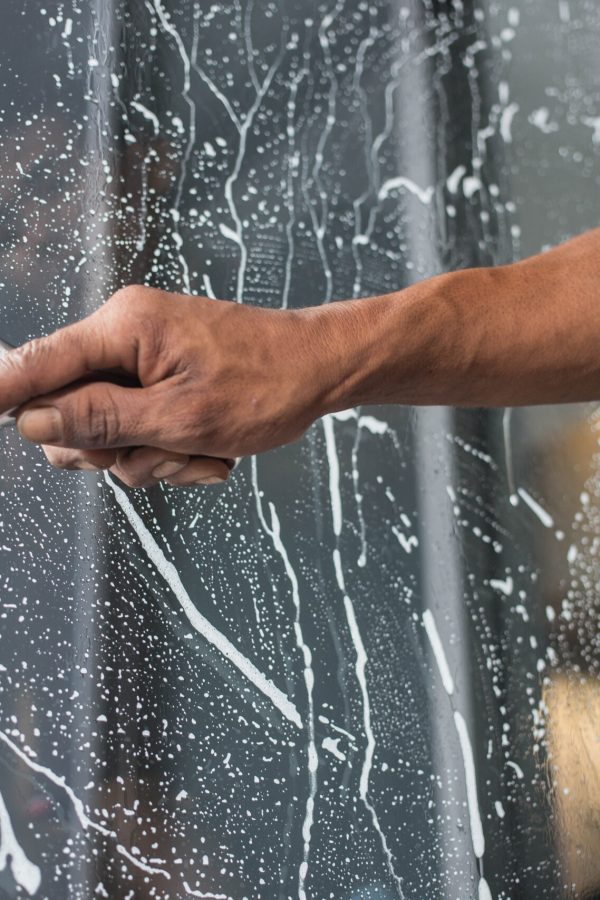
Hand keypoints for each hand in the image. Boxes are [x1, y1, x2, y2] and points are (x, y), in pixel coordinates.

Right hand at [0, 286, 336, 487]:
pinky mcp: (162, 383)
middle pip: (68, 411)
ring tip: (201, 453)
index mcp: (124, 330)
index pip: (37, 362)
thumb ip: (103, 420)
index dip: (0, 393)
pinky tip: (209, 453)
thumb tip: (34, 422)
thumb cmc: (266, 384)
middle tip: (159, 453)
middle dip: (110, 450)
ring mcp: (144, 363)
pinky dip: (172, 453)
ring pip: (109, 433)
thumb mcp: (182, 416)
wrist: (320, 372)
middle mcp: (125, 339)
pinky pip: (141, 433)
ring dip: (152, 458)